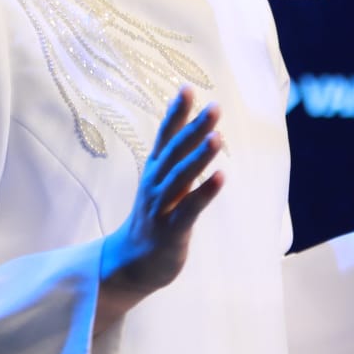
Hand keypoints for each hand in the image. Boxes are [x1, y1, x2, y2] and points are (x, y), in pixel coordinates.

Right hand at [99, 88, 225, 315]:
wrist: (131, 264)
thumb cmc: (154, 218)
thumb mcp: (163, 184)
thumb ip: (177, 158)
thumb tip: (199, 129)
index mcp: (155, 171)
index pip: (165, 137)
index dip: (176, 113)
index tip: (188, 89)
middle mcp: (155, 184)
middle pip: (175, 152)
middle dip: (194, 128)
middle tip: (215, 107)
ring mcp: (161, 207)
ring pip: (180, 178)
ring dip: (199, 157)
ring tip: (218, 137)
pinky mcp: (171, 231)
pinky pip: (189, 209)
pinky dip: (204, 193)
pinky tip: (222, 177)